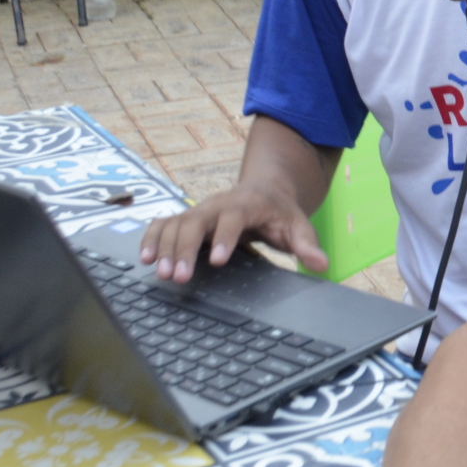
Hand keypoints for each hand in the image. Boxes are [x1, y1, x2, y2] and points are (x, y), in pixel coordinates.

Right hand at [139, 180, 326, 283]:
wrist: (265, 189)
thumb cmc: (281, 213)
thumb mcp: (298, 226)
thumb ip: (307, 245)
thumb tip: (322, 264)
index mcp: (246, 204)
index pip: (233, 218)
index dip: (224, 237)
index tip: (217, 261)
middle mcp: (218, 204)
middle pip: (196, 221)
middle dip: (185, 248)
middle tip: (179, 276)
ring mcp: (200, 210)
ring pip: (176, 223)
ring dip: (165, 247)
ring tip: (161, 274)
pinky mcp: (187, 217)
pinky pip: (164, 224)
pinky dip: (152, 238)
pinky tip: (145, 259)